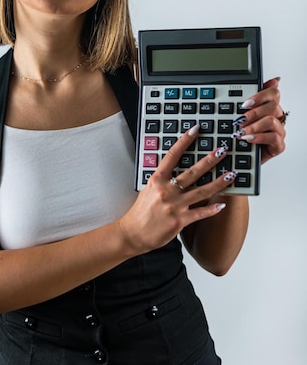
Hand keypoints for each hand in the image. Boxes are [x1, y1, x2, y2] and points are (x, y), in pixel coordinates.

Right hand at [118, 126, 235, 254]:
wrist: (132, 233)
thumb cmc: (140, 212)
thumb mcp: (148, 190)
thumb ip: (162, 181)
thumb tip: (175, 172)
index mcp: (157, 180)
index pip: (172, 156)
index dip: (184, 142)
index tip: (195, 130)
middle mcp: (166, 191)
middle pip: (191, 172)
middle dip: (209, 160)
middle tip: (222, 150)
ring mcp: (174, 206)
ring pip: (200, 191)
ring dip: (218, 183)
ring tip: (231, 175)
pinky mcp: (179, 221)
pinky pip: (199, 213)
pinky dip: (212, 209)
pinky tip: (222, 204)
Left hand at [231, 77, 286, 163]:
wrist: (236, 155)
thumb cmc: (240, 133)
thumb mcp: (238, 113)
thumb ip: (248, 97)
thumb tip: (267, 81)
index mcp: (267, 106)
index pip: (273, 93)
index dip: (260, 96)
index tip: (245, 103)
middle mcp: (275, 117)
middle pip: (273, 106)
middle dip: (253, 112)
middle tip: (239, 119)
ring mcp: (277, 131)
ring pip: (272, 121)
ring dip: (254, 126)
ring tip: (241, 131)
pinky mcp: (278, 145)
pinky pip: (274, 138)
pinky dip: (259, 137)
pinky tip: (249, 138)